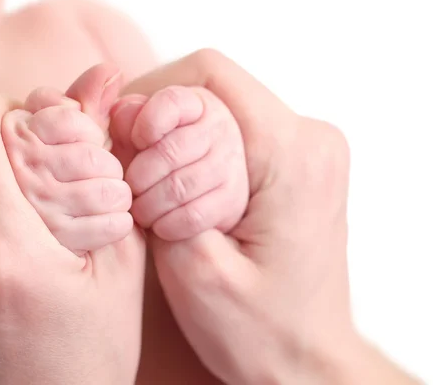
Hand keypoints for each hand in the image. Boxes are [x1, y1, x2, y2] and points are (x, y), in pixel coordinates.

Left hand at [110, 86, 247, 240]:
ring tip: (138, 209)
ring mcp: (229, 165)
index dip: (145, 124)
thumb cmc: (162, 150)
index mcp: (196, 104)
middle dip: (139, 176)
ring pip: (179, 188)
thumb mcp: (143, 127)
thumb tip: (120, 117)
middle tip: (127, 189)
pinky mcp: (232, 199)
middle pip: (170, 151)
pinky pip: (194, 216)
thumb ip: (127, 118)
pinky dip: (168, 224)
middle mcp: (218, 130)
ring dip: (149, 204)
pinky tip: (158, 223)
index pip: (171, 104)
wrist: (204, 182)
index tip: (134, 141)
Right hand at [116, 49, 418, 383]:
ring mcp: (304, 149)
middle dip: (158, 129)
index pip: (210, 77)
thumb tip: (130, 127)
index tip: (125, 139)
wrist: (308, 359)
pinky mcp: (291, 163)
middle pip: (211, 90)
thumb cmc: (261, 330)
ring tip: (160, 204)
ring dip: (173, 147)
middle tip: (137, 186)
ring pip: (215, 109)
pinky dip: (191, 156)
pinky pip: (228, 132)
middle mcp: (309, 140)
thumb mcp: (196, 269)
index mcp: (294, 157)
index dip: (154, 97)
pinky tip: (178, 200)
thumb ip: (160, 189)